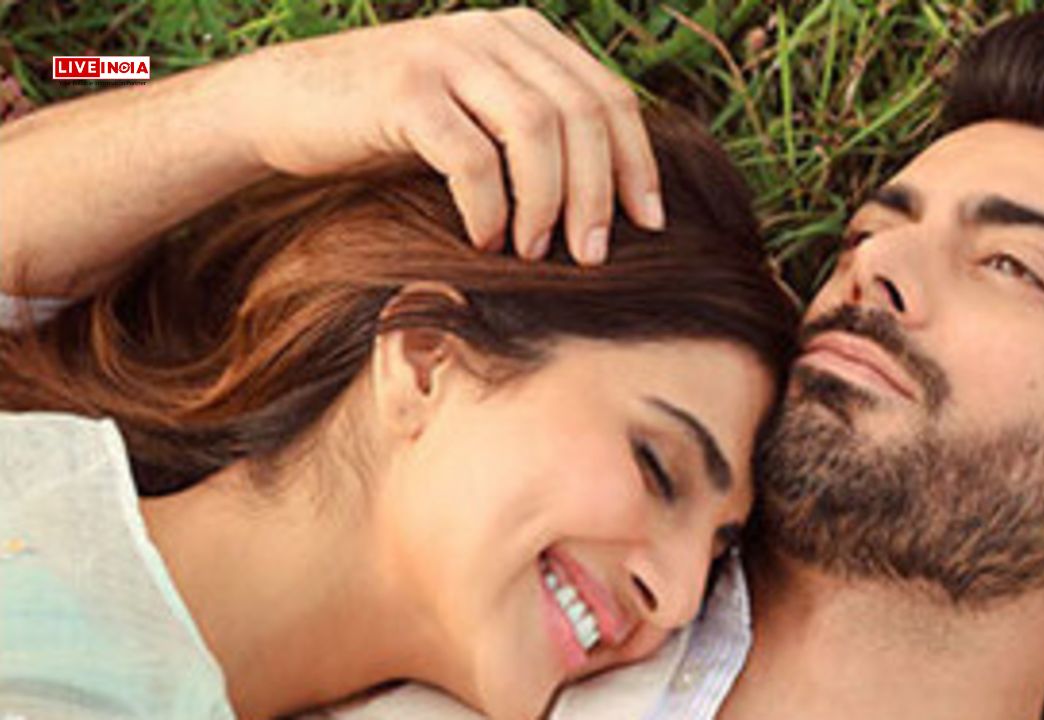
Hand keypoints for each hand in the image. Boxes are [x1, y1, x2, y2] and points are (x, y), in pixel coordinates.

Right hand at [233, 8, 663, 263]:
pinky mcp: (403, 90)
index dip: (637, 163)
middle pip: (582, 113)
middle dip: (599, 192)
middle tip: (592, 255)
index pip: (609, 95)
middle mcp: (492, 34)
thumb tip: (611, 200)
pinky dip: (489, 206)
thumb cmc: (390, 128)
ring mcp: (447, 54)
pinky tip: (485, 239)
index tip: (649, 224)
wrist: (282, 104)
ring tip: (536, 253)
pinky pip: (471, 155)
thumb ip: (535, 131)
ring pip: (536, 130)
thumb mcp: (476, 114)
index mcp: (523, 35)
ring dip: (548, 202)